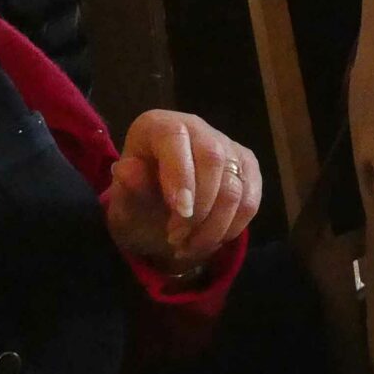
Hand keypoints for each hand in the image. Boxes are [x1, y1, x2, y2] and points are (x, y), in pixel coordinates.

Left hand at [104, 109, 261, 275]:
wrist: (156, 215)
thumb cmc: (137, 203)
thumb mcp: (123, 201)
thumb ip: (127, 187)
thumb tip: (126, 170)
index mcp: (158, 126)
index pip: (175, 137)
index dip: (181, 174)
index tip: (180, 211)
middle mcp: (196, 128)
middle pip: (213, 160)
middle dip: (199, 208)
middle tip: (177, 238)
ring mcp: (226, 146)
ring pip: (234, 185)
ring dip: (214, 226)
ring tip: (189, 247)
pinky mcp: (246, 167)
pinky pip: (250, 200)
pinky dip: (232, 227)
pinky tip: (211, 241)